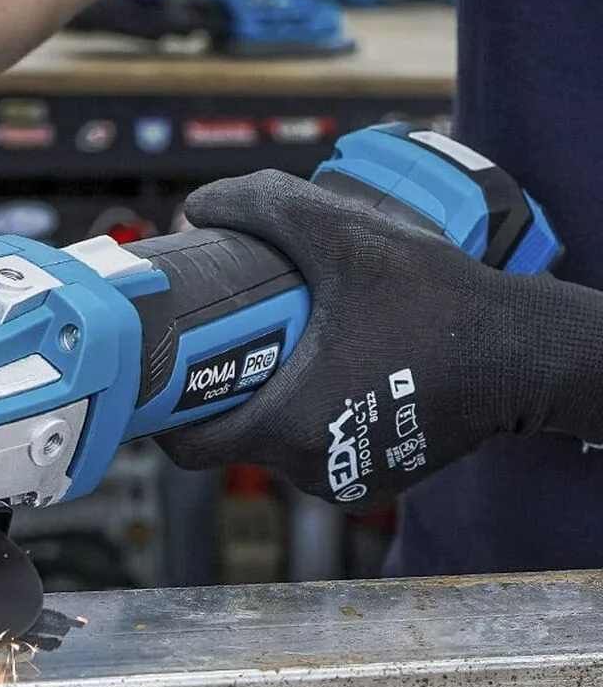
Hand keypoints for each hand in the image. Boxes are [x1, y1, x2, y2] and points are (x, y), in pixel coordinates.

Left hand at [156, 169, 602, 509]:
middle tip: (225, 348)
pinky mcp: (372, 480)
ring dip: (268, 406)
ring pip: (274, 447)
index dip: (165, 412)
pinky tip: (325, 375)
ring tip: (282, 354)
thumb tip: (197, 207)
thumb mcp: (345, 235)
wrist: (522, 350)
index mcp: (291, 422)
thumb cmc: (438, 299)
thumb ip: (263, 208)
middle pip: (231, 441)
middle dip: (221, 395)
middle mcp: (312, 464)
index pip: (191, 445)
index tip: (164, 376)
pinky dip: (309, 419)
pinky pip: (316, 453)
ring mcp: (344, 479)